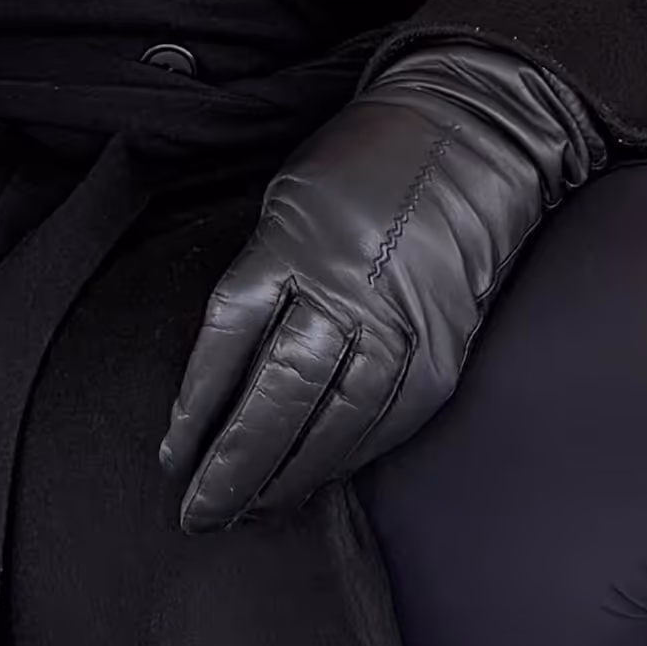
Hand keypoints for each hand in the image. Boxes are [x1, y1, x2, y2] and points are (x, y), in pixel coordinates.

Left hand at [161, 44, 602, 531]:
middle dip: (234, 465)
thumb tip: (230, 374)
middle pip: (278, 393)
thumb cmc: (366, 160)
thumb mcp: (291, 199)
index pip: (228, 339)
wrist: (472, 132)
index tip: (174, 455)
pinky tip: (320, 480)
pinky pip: (392, 416)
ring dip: (291, 476)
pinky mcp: (445, 344)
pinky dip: (352, 455)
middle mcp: (346, 286)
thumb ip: (264, 276)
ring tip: (253, 511)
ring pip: (337, 419)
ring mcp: (402, 319)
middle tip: (201, 513)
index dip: (197, 406)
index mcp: (292, 242)